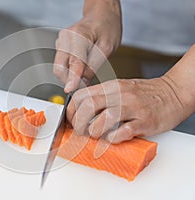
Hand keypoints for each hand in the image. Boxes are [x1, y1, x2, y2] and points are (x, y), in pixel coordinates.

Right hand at [53, 0, 121, 92]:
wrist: (100, 15)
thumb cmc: (106, 27)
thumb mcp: (107, 47)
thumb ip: (93, 66)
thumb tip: (82, 83)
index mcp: (79, 35)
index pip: (73, 62)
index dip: (72, 78)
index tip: (70, 90)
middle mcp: (65, 38)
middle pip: (60, 68)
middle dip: (70, 80)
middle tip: (85, 84)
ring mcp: (60, 42)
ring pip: (59, 68)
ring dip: (70, 75)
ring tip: (86, 71)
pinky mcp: (60, 47)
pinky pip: (62, 64)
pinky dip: (70, 70)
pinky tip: (81, 66)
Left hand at [66, 77, 189, 142]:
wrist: (172, 92)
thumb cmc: (144, 93)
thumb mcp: (120, 88)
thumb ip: (102, 97)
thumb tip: (81, 112)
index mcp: (111, 87)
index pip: (82, 96)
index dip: (71, 111)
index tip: (71, 121)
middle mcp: (120, 95)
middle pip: (89, 107)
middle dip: (79, 123)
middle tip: (80, 132)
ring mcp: (132, 108)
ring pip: (104, 120)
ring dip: (95, 132)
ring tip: (96, 136)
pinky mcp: (144, 122)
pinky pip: (123, 132)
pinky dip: (113, 138)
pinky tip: (112, 139)